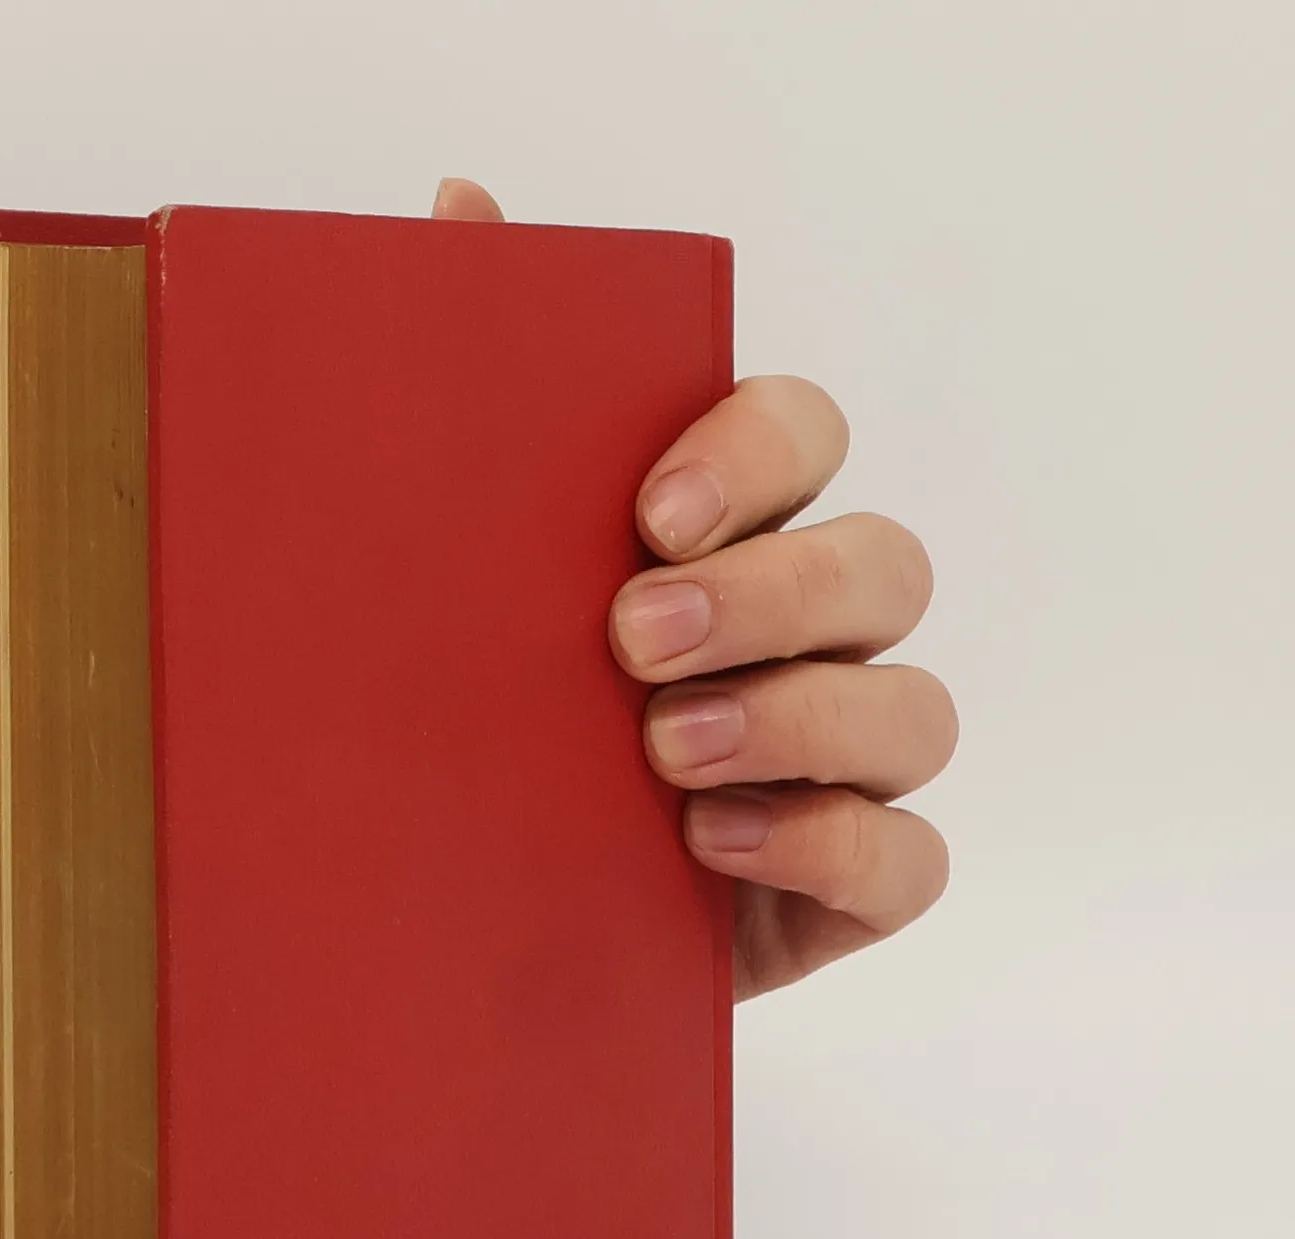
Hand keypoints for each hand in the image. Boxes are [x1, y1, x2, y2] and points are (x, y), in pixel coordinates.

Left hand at [432, 178, 955, 998]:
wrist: (443, 913)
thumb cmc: (467, 729)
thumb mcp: (447, 577)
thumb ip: (476, 406)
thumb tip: (459, 207)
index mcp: (717, 540)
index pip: (800, 435)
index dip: (756, 452)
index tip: (650, 511)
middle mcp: (799, 637)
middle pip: (881, 564)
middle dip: (773, 594)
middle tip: (636, 640)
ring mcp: (834, 764)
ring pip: (912, 710)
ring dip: (799, 719)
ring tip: (663, 752)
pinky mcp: (840, 884)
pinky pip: (906, 859)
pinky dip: (829, 846)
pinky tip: (713, 846)